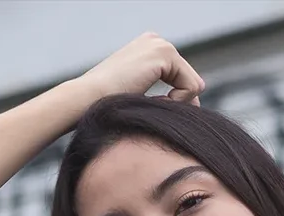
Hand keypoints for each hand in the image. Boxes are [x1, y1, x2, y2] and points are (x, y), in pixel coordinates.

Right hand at [77, 32, 204, 106]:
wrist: (87, 100)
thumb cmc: (107, 106)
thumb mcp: (139, 98)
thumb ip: (164, 97)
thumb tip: (196, 103)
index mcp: (148, 49)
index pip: (182, 80)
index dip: (174, 102)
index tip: (150, 106)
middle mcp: (156, 41)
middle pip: (191, 82)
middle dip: (177, 103)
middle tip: (151, 107)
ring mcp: (160, 44)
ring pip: (193, 85)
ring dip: (176, 104)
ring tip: (150, 103)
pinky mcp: (164, 54)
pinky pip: (192, 87)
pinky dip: (178, 102)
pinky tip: (153, 100)